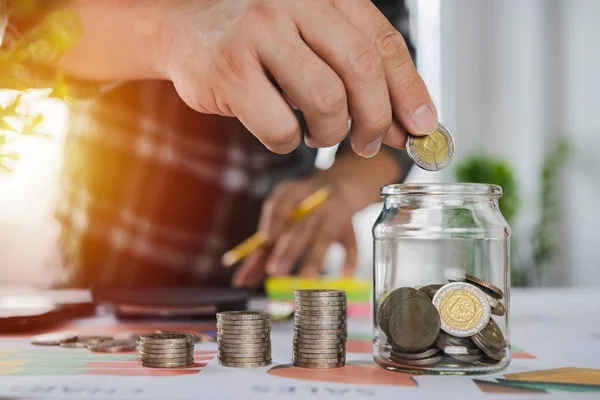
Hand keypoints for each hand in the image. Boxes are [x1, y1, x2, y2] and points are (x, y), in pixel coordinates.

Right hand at [160, 0, 437, 156]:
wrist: (185, 30)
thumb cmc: (258, 42)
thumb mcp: (314, 44)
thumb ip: (358, 79)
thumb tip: (406, 128)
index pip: (383, 42)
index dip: (410, 90)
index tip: (424, 126)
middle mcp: (294, 1)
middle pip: (362, 68)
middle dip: (377, 118)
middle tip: (371, 143)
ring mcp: (258, 32)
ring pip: (325, 100)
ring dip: (330, 133)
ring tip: (319, 134)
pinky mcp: (229, 69)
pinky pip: (281, 127)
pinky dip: (288, 142)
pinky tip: (282, 131)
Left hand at [232, 179, 357, 286]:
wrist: (340, 185)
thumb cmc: (301, 207)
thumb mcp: (282, 215)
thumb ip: (265, 244)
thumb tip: (243, 278)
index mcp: (291, 192)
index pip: (278, 208)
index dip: (271, 225)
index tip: (263, 244)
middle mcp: (314, 200)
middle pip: (300, 227)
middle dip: (287, 249)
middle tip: (274, 270)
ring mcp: (334, 212)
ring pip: (325, 236)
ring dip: (315, 257)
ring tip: (305, 279)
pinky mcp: (350, 225)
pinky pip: (351, 242)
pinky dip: (349, 259)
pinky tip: (344, 276)